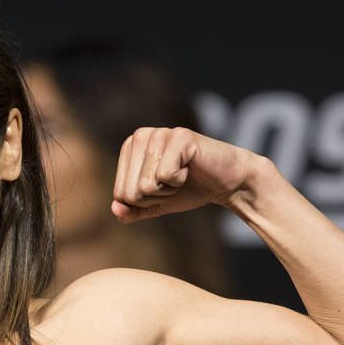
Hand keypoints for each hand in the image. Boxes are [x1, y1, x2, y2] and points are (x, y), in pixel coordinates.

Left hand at [111, 127, 262, 222]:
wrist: (228, 182)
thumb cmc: (189, 189)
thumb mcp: (155, 204)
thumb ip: (132, 210)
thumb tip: (115, 210)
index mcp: (129, 148)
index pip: (120, 194)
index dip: (145, 200)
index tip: (163, 186)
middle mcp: (140, 136)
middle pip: (131, 191)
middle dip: (156, 196)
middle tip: (175, 181)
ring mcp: (159, 133)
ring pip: (145, 185)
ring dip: (168, 189)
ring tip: (182, 174)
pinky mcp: (180, 136)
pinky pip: (165, 176)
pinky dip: (180, 180)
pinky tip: (190, 167)